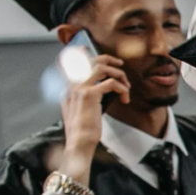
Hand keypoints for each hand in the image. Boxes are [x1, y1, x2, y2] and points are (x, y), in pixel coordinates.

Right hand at [59, 53, 128, 184]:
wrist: (79, 142)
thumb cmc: (84, 130)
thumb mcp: (82, 110)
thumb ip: (88, 96)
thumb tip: (105, 87)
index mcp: (69, 89)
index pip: (73, 64)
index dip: (83, 54)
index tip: (93, 52)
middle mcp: (72, 85)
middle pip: (90, 61)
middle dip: (108, 59)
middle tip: (120, 65)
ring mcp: (79, 88)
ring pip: (102, 68)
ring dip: (118, 74)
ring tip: (126, 86)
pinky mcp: (89, 95)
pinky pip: (112, 83)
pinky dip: (123, 89)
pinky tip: (125, 99)